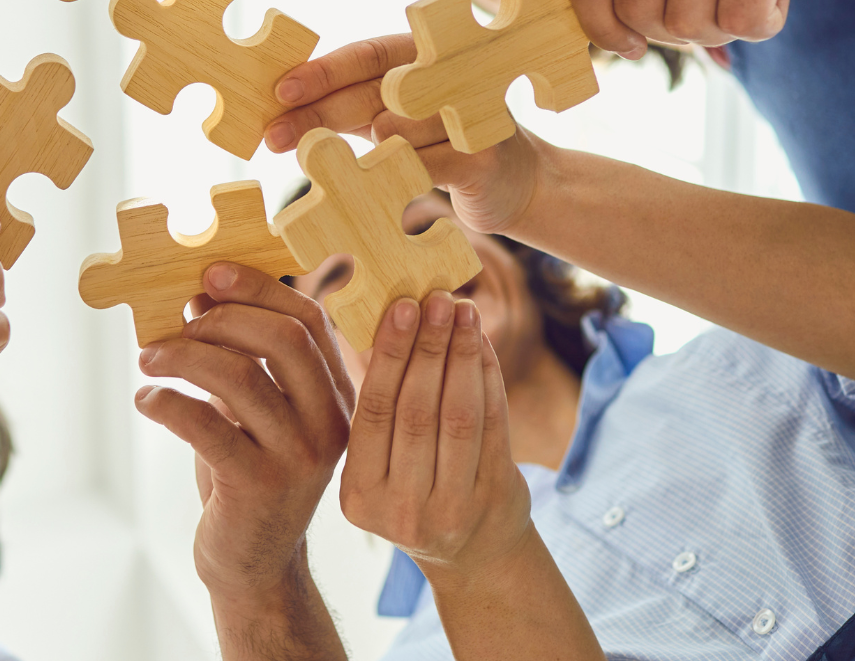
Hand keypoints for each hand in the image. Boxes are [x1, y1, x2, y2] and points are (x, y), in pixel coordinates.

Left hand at [134, 263, 352, 608]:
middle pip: (285, 339)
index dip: (260, 288)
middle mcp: (329, 423)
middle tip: (180, 319)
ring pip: (240, 377)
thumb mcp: (261, 411)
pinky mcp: (257, 486)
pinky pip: (205, 425)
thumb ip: (248, 358)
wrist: (254, 563)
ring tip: (149, 359)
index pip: (311, 320)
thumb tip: (201, 293)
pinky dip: (167, 402)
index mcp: (337, 395)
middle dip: (225, 317)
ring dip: (184, 356)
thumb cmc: (249, 473)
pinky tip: (147, 401)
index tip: (212, 274)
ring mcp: (297, 455)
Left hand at [265, 36, 544, 235]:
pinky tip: (382, 189)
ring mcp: (473, 112)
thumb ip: (348, 107)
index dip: (324, 71)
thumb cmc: (440, 143)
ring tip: (360, 170)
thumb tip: (280, 108)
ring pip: (394, 131)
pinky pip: (421, 166)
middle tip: (274, 138)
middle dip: (318, 115)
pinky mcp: (484, 155)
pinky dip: (395, 179)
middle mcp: (453, 73)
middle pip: (373, 91)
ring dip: (368, 156)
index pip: (368, 55)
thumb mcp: (393, 118)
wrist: (519, 183)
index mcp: (426, 54)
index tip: (280, 91)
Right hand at [340, 294, 529, 575]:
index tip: (401, 307)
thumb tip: (387, 320)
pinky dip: (489, 377)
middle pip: (417, 410)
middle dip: (428, 346)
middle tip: (435, 298)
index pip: (374, 412)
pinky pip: (493, 425)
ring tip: (462, 310)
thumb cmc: (414, 492)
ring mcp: (452, 509)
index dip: (390, 356)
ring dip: (462, 354)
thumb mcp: (378, 469)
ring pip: (458, 415)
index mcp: (360, 497)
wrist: (472, 555)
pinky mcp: (494, 499)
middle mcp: (402, 509)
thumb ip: (377, 410)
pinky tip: (483, 344)